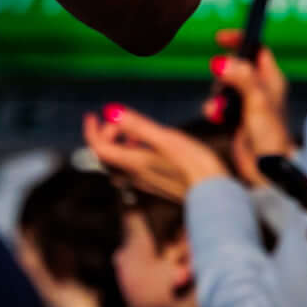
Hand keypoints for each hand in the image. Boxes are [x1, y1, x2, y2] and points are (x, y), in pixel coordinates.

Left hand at [83, 102, 227, 202]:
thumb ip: (137, 125)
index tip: (93, 114)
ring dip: (118, 144)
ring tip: (131, 129)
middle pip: (106, 157)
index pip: (98, 149)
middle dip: (104, 135)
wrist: (215, 195)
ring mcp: (147, 181)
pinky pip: (133, 168)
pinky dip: (132, 152)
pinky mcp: (158, 183)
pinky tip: (148, 144)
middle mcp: (135, 175)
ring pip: (119, 163)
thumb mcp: (166, 139)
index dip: (91, 130)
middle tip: (116, 120)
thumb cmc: (194, 164)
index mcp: (133, 163)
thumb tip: (109, 110)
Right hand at [210, 36, 292, 172]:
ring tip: (220, 109)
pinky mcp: (236, 118)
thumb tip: (223, 63)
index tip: (220, 39)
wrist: (266, 169)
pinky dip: (215, 109)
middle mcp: (260, 89)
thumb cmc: (271, 136)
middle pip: (234, 67)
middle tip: (223, 86)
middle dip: (223, 75)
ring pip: (224, 87)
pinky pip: (219, 105)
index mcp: (272, 80)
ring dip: (217, 96)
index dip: (240, 40)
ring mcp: (248, 103)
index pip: (257, 49)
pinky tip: (216, 116)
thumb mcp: (258, 101)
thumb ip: (243, 78)